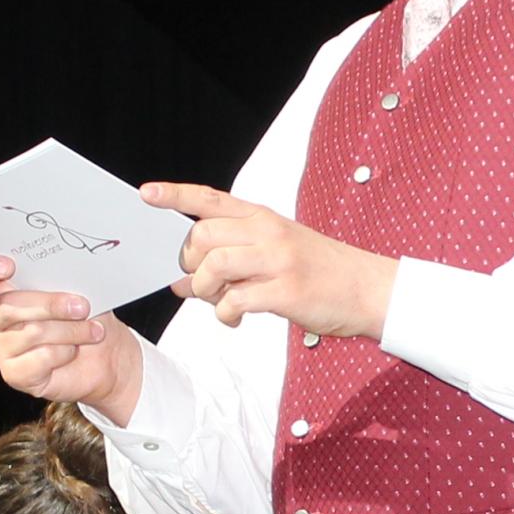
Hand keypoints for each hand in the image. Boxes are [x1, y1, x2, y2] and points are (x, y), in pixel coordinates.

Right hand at [0, 255, 142, 418]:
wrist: (105, 358)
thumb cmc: (85, 317)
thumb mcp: (76, 288)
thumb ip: (59, 276)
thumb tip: (62, 266)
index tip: (7, 266)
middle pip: (7, 305)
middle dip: (49, 304)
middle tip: (82, 306)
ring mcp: (0, 348)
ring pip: (31, 332)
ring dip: (69, 330)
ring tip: (93, 330)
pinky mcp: (14, 374)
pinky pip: (39, 359)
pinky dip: (65, 353)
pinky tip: (74, 351)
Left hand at [152, 182, 396, 340]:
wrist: (367, 287)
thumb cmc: (319, 271)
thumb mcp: (274, 255)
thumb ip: (229, 264)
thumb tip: (182, 283)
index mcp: (263, 218)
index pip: (209, 199)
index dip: (174, 196)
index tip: (146, 194)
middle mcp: (268, 232)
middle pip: (203, 236)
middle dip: (190, 263)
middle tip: (201, 282)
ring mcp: (278, 260)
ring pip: (215, 266)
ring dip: (205, 290)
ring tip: (218, 302)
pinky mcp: (286, 291)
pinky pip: (235, 301)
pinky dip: (225, 315)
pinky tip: (235, 318)